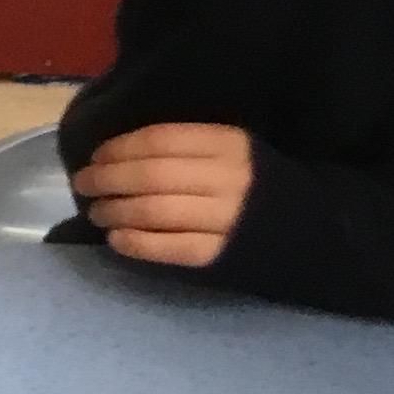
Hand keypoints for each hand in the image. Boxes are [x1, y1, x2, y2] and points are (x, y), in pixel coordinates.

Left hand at [71, 122, 252, 266]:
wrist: (310, 230)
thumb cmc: (255, 185)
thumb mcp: (230, 153)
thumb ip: (186, 149)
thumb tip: (118, 154)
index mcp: (228, 144)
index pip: (160, 139)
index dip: (119, 148)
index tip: (97, 156)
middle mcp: (228, 178)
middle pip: (151, 174)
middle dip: (107, 178)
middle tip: (83, 184)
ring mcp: (226, 218)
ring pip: (154, 210)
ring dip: (114, 211)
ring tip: (96, 212)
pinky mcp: (221, 254)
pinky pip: (167, 248)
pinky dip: (134, 242)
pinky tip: (116, 239)